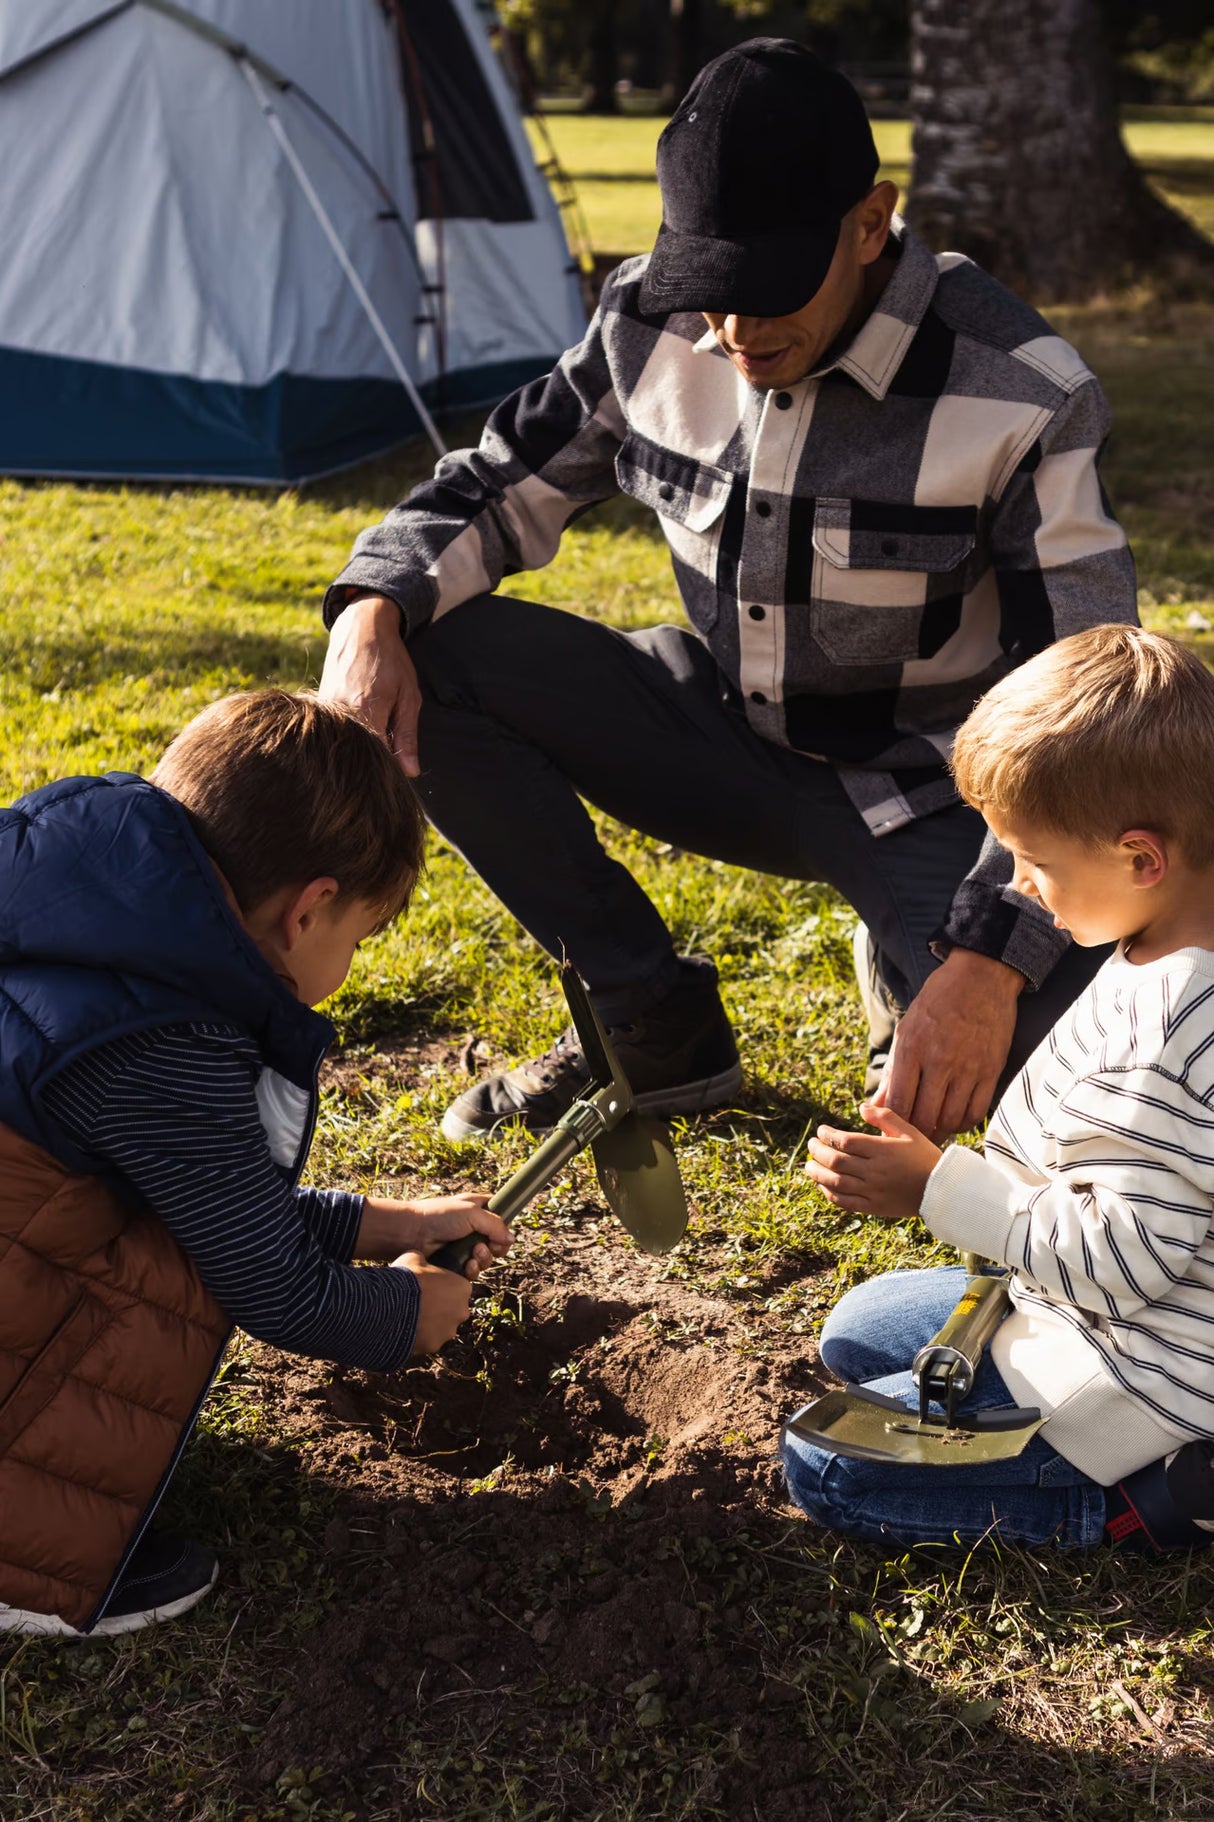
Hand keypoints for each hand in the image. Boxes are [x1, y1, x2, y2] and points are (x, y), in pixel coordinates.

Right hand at [319, 594, 422, 775]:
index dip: (387, 769)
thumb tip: (410, 772)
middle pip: (356, 754)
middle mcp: (340, 713)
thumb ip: (407, 736)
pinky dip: (349, 733)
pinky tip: (360, 722)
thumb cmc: (390, 660)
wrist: (360, 628)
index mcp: (366, 711)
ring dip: (360, 744)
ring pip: (344, 743)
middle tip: (386, 747)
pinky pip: (335, 731)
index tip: (396, 771)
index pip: (375, 759)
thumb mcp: (408, 697)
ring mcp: (326, 709)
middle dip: (372, 759)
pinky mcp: (319, 706)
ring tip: (375, 726)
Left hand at [357, 1194, 508, 1279]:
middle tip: (485, 1247)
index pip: (500, 1216)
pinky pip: (472, 1271)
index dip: (504, 1227)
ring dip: (484, 1259)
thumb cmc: (438, 1216)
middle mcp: (471, 1228)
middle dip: (495, 1248)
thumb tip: (511, 1239)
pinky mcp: (455, 1263)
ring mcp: (463, 1246)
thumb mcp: (472, 1213)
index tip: (501, 1234)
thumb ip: (496, 1225)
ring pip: (486, 1259)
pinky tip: (465, 1265)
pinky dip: (472, 1270)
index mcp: (476, 1209)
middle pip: (496, 1242)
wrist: (410, 1234)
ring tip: (473, 1254)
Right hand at [399, 1252, 473, 1354]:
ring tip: (410, 1317)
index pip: (458, 1287)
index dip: (443, 1286)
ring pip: (442, 1327)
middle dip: (440, 1307)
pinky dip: (420, 1337)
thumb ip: (424, 1260)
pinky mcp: (435, 1346)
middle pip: (453, 1309)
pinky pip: (429, 1340)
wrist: (390, 1306)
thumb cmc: (406, 1278)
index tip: (430, 1286)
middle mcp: (462, 1311)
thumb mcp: (414, 1257)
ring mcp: (449, 1331)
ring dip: (431, 1323)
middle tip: (420, 1302)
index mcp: (463, 1288)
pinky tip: (405, 1329)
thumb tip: (419, 1259)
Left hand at [806, 1102, 942, 1220]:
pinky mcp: (873, 1207)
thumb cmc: (924, 1157)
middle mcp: (874, 1171)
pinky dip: (830, 1193)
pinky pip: (845, 1202)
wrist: (942, 1190)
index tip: (821, 1131)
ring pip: (836, 1182)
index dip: (827, 1135)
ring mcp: (873, 1191)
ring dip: (817, 1173)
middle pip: (835, 1161)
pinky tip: (823, 1185)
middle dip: (817, 1152)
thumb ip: (884, 1117)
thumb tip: (860, 1107)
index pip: (844, 1141)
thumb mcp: (909, 1131)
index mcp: (882, 1150)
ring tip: (808, 1166)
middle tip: (811, 1145)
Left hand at [873, 949, 1023, 1137]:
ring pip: (950, 1120)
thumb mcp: (906, 1030)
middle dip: (914, 1134)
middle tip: (909, 1139)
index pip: (899, 1104)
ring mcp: (968, 1068)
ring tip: (931, 1131)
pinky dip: (963, 1123)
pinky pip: (976, 1112)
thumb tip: (875, 1105)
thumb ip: (893, 1071)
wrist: (981, 978)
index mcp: (913, 1049)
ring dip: (939, 1132)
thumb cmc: (937, 1002)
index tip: (889, 1132)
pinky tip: (954, 1120)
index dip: (891, 1126)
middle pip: (924, 1118)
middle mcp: (940, 1061)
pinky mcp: (991, 1070)